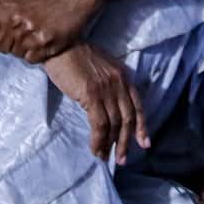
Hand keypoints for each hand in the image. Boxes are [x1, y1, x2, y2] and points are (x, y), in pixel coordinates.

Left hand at [0, 0, 103, 62]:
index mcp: (5, 8)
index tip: (3, 26)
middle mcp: (17, 24)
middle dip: (7, 39)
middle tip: (20, 29)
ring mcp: (33, 36)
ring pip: (15, 54)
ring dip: (21, 46)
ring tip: (31, 33)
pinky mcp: (48, 46)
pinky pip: (31, 59)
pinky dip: (34, 53)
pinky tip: (41, 39)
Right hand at [43, 43, 146, 163]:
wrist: (59, 45)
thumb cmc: (74, 56)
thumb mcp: (100, 67)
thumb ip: (109, 83)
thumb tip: (109, 107)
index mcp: (123, 76)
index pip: (137, 105)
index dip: (142, 126)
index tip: (144, 144)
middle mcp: (119, 82)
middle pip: (127, 118)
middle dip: (125, 141)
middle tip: (121, 159)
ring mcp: (106, 89)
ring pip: (114, 124)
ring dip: (109, 144)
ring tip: (104, 157)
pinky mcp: (92, 95)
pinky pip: (99, 124)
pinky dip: (98, 140)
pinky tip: (95, 149)